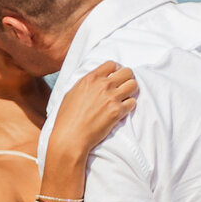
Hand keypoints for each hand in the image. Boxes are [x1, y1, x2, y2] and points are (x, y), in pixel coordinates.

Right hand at [44, 61, 137, 183]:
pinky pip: (133, 102)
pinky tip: (122, 110)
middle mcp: (103, 85)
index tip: (116, 77)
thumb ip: (87, 83)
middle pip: (127, 72)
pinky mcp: (118, 111)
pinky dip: (129, 106)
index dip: (116, 70)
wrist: (70, 137)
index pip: (112, 64)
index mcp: (90, 78)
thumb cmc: (67, 117)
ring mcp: (112, 97)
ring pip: (133, 85)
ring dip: (131, 91)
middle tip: (123, 87)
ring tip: (124, 98)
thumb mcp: (72, 92)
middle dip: (127, 79)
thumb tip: (96, 80)